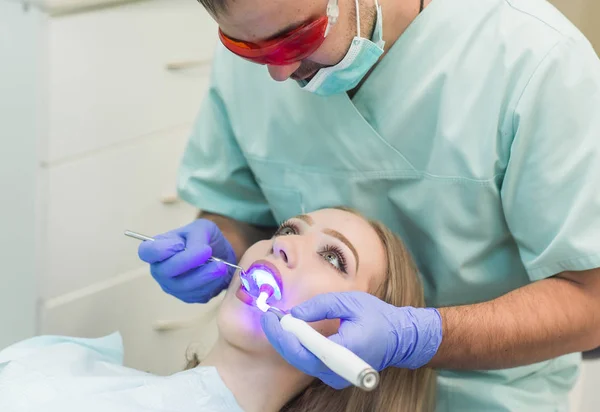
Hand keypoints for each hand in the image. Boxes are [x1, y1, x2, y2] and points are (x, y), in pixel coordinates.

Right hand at [137, 219, 235, 302]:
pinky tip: (220, 274)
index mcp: (157, 249)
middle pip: (165, 271)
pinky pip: (197, 295)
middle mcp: (160, 270)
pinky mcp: (188, 297)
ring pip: (183, 286)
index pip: (147, 252)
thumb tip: (194, 251)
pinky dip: (211, 284)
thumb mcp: (202, 228)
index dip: (161, 250)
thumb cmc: (204, 239)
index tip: (180, 244)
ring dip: (204, 276)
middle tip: (208, 251)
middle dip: (187, 262)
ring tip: (220, 265)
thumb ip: (196, 237)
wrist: (221, 254)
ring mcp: (172, 286)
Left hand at [261, 291, 441, 388]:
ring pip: (302, 362)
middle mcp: (340, 370)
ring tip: (275, 321)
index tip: (272, 316)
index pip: (308, 349)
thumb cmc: (378, 317)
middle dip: (280, 338)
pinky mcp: (334, 376)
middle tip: (268, 317)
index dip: (285, 335)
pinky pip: (309, 363)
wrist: (399, 338)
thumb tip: (294, 314)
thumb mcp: (350, 301)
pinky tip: (288, 332)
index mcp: (347, 351)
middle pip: (300, 359)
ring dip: (286, 342)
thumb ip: (320, 306)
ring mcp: (337, 377)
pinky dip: (296, 348)